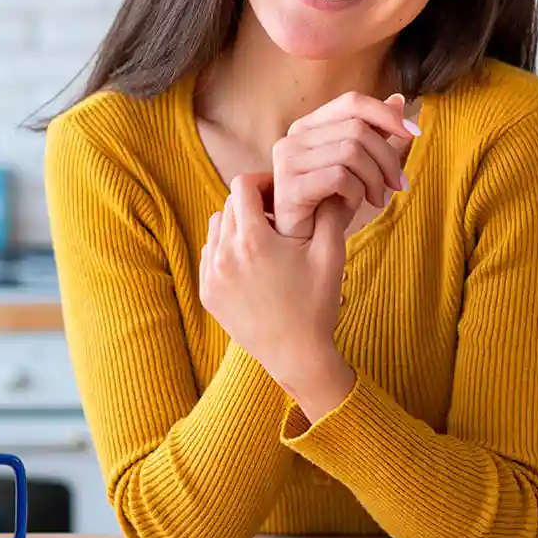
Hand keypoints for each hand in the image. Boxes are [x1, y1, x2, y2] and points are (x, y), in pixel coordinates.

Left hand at [200, 173, 354, 416]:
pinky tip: (252, 264)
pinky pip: (210, 255)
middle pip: (229, 205)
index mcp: (252, 240)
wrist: (297, 356)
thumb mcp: (330, 256)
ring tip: (264, 240)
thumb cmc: (317, 304)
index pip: (243, 185)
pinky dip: (226, 251)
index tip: (279, 194)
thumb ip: (328, 214)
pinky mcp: (207, 293)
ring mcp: (211, 275)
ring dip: (236, 226)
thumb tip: (327, 186)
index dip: (262, 182)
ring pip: (216, 228)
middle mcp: (224, 254)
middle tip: (276, 216)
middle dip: (252, 204)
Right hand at [272, 91, 419, 240]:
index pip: (351, 102)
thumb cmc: (328, 202)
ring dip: (375, 178)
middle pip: (357, 129)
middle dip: (387, 158)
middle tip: (398, 184)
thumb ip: (373, 132)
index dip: (386, 114)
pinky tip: (355, 204)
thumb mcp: (357, 164)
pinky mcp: (290, 187)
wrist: (304, 242)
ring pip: (351, 152)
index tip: (414, 135)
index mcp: (307, 126)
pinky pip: (340, 177)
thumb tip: (398, 100)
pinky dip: (357, 191)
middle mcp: (292, 138)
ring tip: (377, 198)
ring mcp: (287, 161)